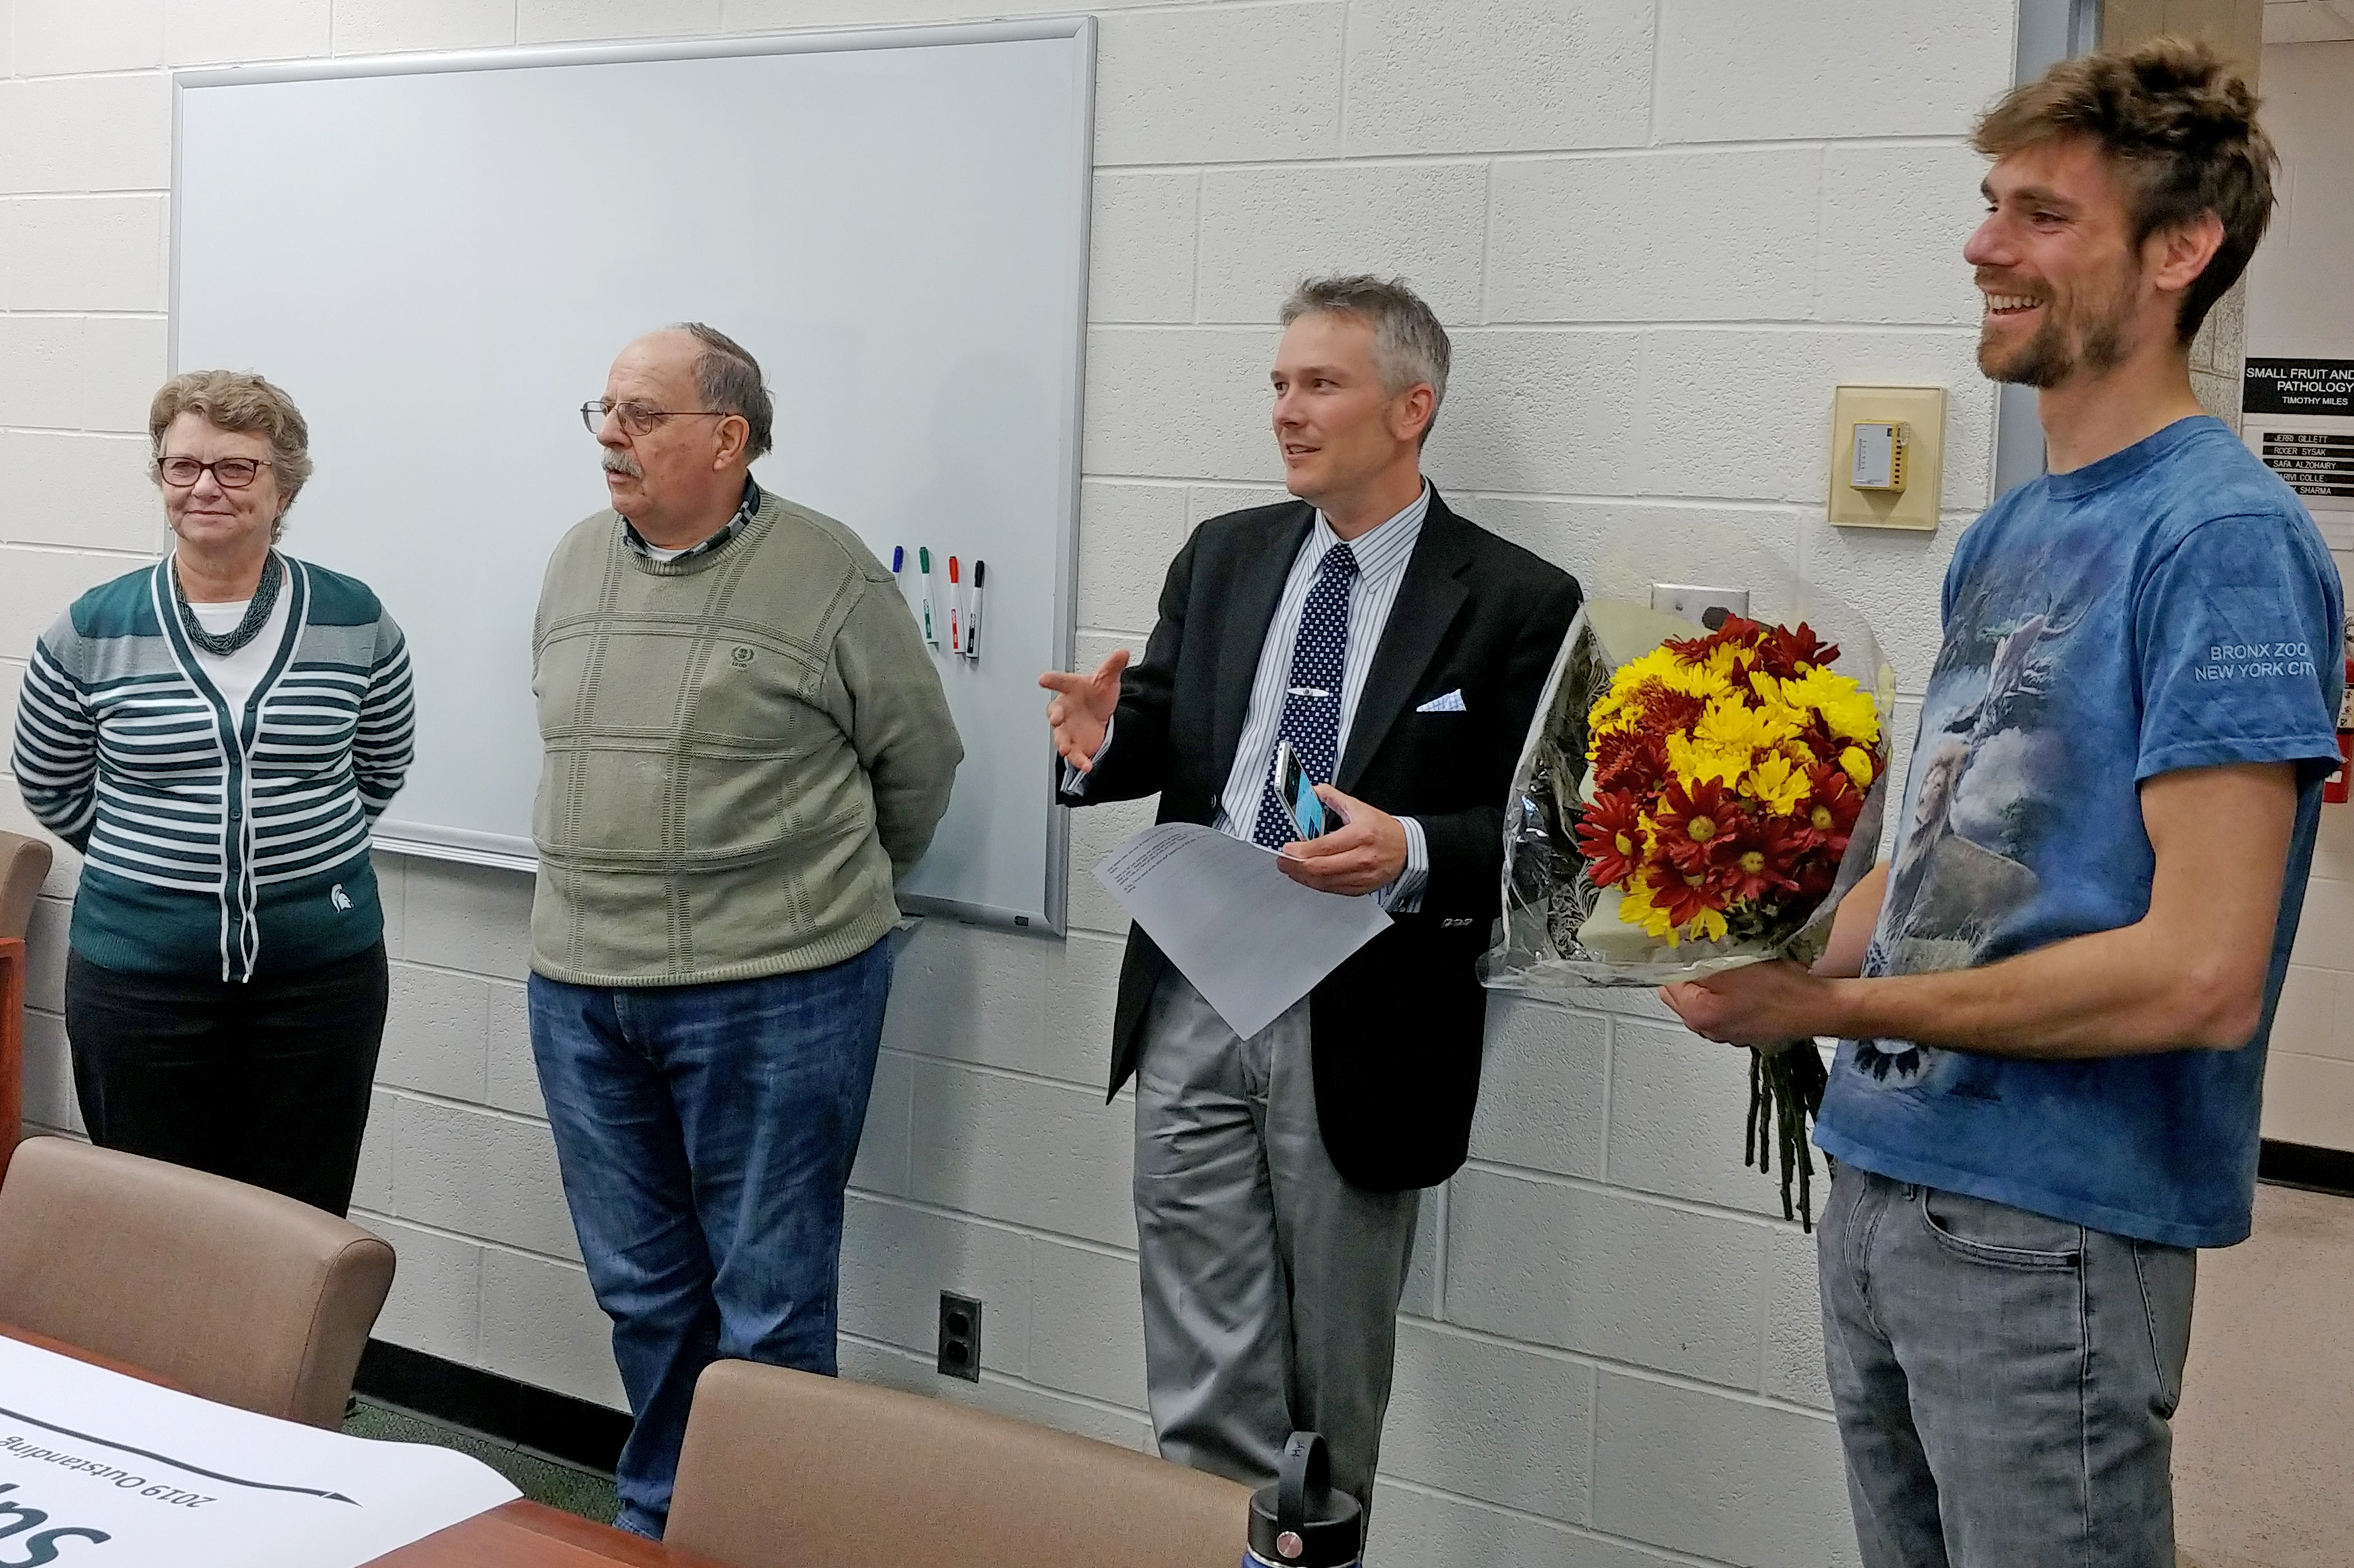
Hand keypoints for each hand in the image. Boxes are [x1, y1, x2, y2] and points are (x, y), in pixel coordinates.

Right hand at [1038, 648, 1128, 771]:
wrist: (1102, 713)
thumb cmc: (1097, 694)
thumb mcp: (1108, 678)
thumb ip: (1113, 665)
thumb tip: (1123, 652)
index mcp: (1069, 689)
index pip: (1059, 682)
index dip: (1051, 680)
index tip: (1043, 679)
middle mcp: (1064, 710)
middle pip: (1054, 712)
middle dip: (1054, 716)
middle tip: (1056, 718)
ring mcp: (1067, 728)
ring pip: (1060, 736)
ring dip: (1062, 742)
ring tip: (1065, 748)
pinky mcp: (1075, 744)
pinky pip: (1075, 754)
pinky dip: (1079, 761)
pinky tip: (1086, 765)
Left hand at [1277, 784, 1406, 895]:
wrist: (1406, 849)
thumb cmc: (1383, 830)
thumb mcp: (1359, 808)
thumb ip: (1333, 798)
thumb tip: (1313, 791)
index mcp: (1360, 835)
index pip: (1324, 847)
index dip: (1301, 850)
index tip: (1287, 849)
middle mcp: (1361, 858)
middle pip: (1321, 868)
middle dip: (1296, 866)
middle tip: (1283, 861)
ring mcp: (1361, 876)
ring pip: (1325, 882)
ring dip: (1303, 877)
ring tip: (1291, 869)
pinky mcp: (1361, 888)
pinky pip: (1333, 890)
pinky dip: (1317, 884)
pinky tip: (1307, 877)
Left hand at [1660, 960, 1841, 1047]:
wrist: (1818, 1008)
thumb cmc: (1781, 989)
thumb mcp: (1733, 965)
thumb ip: (1700, 962)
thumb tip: (1678, 953)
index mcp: (1698, 1014)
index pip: (1667, 982)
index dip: (1676, 960)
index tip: (1685, 945)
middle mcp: (1707, 1029)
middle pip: (1683, 994)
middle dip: (1690, 973)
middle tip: (1707, 952)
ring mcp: (1726, 1033)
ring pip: (1704, 999)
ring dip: (1710, 983)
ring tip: (1729, 964)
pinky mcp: (1744, 1031)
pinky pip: (1724, 1007)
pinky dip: (1728, 993)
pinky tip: (1745, 981)